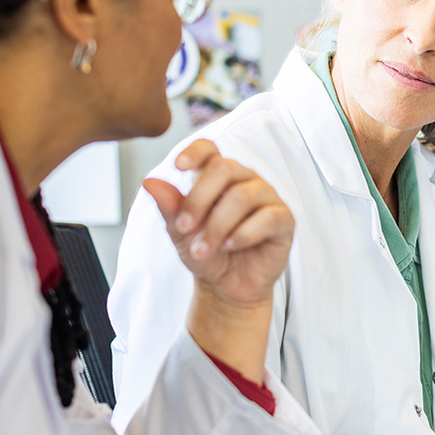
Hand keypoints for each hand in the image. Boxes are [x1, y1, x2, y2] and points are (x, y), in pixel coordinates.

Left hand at [143, 139, 294, 379]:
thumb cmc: (205, 251)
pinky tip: (230, 246)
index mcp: (218, 176)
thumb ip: (169, 206)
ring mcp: (267, 197)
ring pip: (242, 196)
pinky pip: (267, 217)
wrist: (226, 285)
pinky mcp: (284, 219)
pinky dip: (243, 234)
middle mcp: (245, 179)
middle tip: (184, 228)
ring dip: (217, 226)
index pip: (210, 149)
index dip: (195, 152)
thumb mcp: (180, 232)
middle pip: (223, 168)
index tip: (178, 167)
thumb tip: (149, 181)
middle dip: (198, 200)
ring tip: (203, 249)